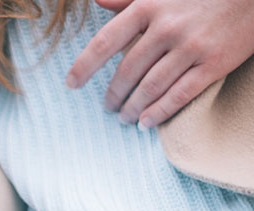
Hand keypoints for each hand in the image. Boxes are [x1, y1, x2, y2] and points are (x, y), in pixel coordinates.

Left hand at [67, 0, 253, 126]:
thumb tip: (98, 1)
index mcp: (149, 6)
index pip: (105, 42)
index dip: (84, 66)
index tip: (71, 83)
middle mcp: (167, 27)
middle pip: (127, 72)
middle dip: (113, 94)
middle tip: (108, 106)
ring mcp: (191, 47)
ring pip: (150, 87)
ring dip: (133, 107)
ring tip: (125, 117)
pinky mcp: (214, 63)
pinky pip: (180, 95)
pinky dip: (159, 112)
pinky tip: (147, 122)